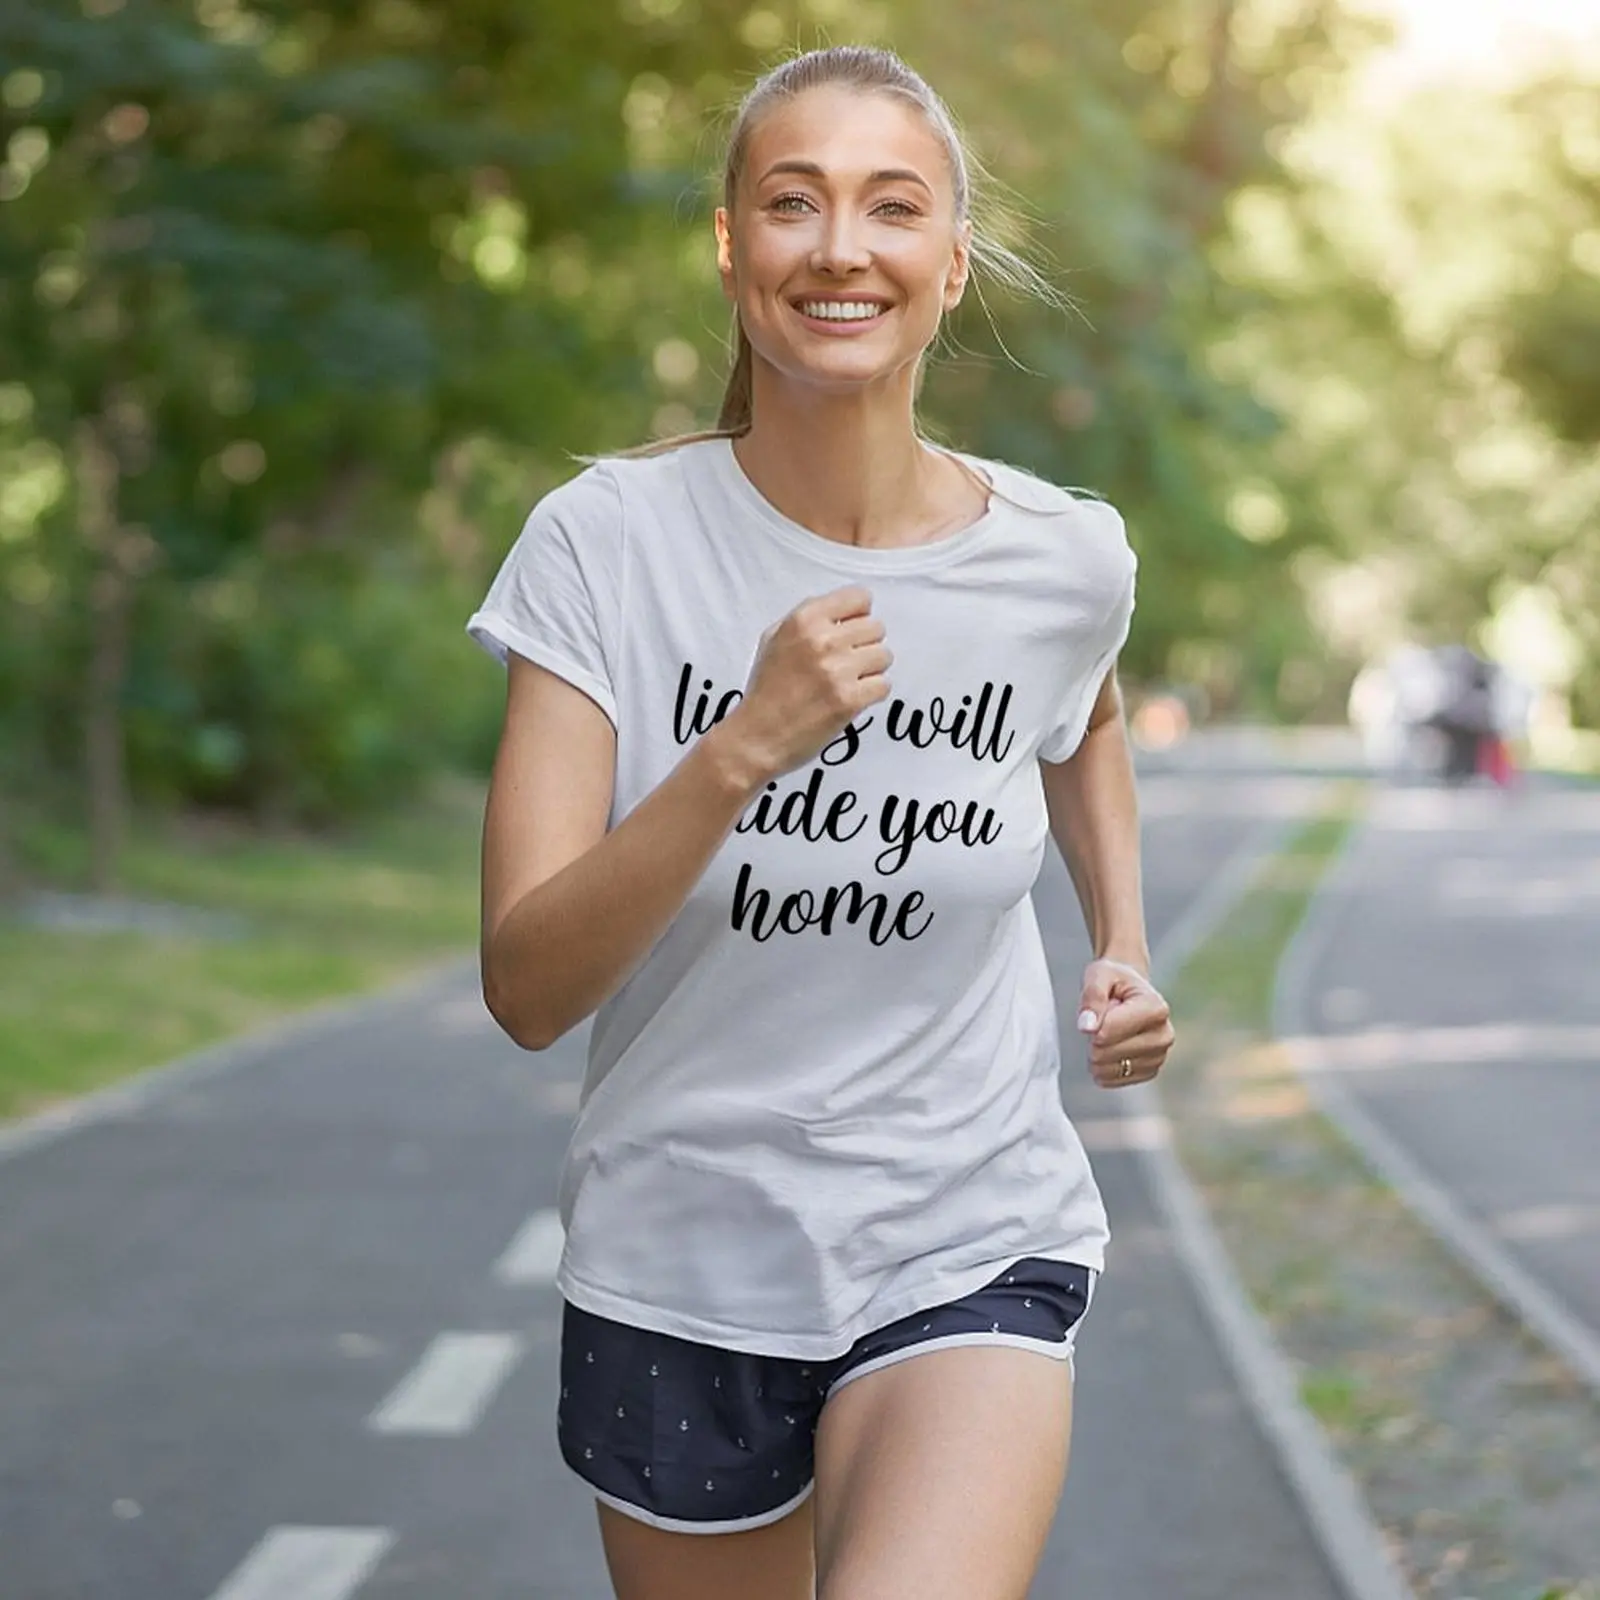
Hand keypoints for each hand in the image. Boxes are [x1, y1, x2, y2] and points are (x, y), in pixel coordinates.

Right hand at [724, 586, 891, 780]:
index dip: (858, 616)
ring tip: (848, 682)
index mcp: (804, 619)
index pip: (860, 598)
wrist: (757, 737)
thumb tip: (844, 612)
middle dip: (865, 645)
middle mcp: (822, 640)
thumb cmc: (766, 690)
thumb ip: (808, 619)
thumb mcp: (774, 639)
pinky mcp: (849, 700)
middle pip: (876, 628)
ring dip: (871, 670)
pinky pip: (884, 685)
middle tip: (846, 664)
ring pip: (884, 656)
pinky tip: (851, 699)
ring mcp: (837, 670)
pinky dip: (872, 694)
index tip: (850, 632)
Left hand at [1076, 959, 1173, 1088]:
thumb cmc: (1114, 980)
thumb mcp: (1099, 975)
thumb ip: (1092, 996)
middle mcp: (1164, 1035)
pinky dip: (1102, 1066)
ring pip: (1106, 1069)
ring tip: (1109, 1032)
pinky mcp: (1150, 1072)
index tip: (1098, 1009)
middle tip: (1103, 1020)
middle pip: (1104, 1052)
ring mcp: (1159, 1056)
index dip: (1091, 1022)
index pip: (1107, 1030)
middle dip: (1093, 1037)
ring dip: (1096, 1052)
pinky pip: (1111, 1080)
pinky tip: (1110, 1048)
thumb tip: (1087, 1026)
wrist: (1130, 991)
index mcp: (1155, 1008)